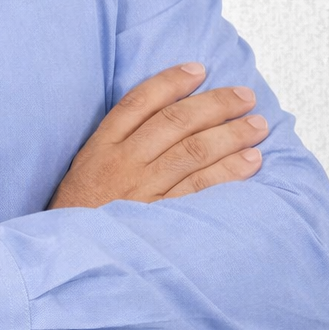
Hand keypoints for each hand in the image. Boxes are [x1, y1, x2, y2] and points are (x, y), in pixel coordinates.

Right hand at [47, 62, 267, 208]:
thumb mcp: (85, 169)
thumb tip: (164, 118)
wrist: (71, 259)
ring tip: (257, 126)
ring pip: (193, 151)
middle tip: (245, 97)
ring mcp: (143, 191)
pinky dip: (228, 172)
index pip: (139, 102)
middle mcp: (124, 163)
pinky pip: (201, 189)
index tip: (199, 69)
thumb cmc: (81, 214)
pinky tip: (250, 161)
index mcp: (102, 147)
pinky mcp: (161, 217)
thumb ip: (117, 144)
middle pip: (175, 122)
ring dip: (230, 135)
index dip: (171, 82)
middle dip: (215, 105)